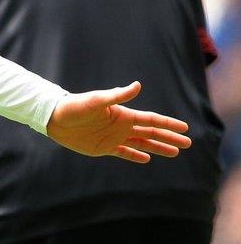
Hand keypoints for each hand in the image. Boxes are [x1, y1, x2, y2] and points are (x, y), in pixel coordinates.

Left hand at [46, 81, 191, 163]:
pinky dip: (136, 156)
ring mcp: (114, 137)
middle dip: (169, 137)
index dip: (168, 124)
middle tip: (188, 143)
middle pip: (152, 132)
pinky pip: (124, 153)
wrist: (55, 119)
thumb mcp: (97, 100)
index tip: (185, 128)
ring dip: (157, 147)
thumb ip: (117, 96)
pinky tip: (147, 158)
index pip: (152, 120)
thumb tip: (138, 85)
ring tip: (175, 152)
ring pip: (142, 144)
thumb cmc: (75, 106)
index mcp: (123, 115)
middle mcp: (122, 126)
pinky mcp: (103, 148)